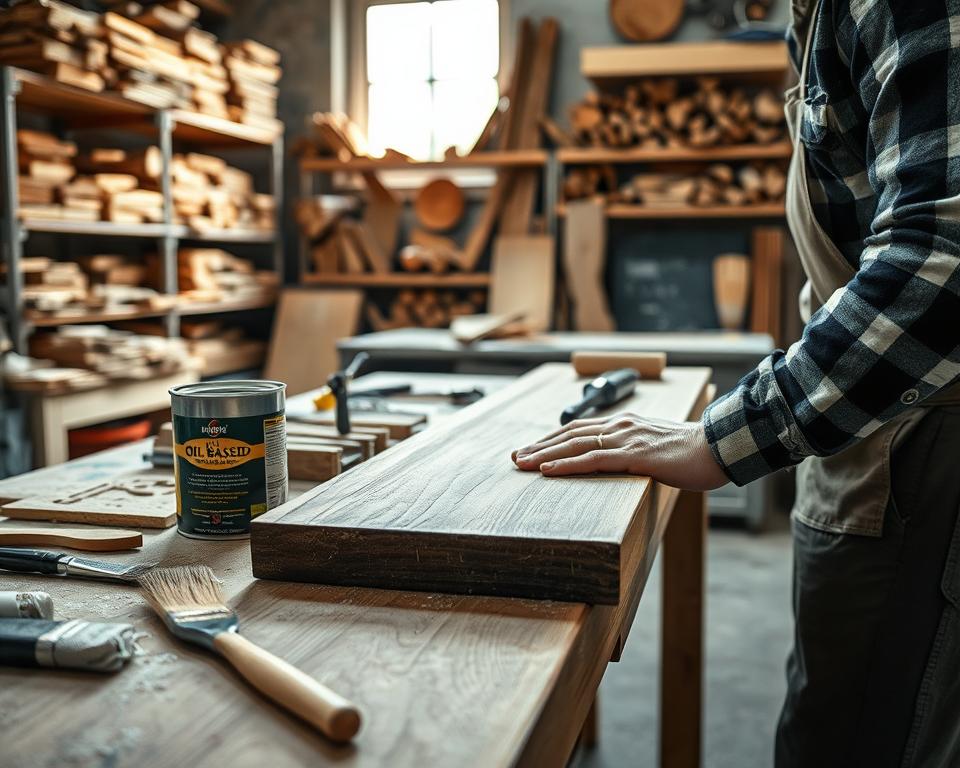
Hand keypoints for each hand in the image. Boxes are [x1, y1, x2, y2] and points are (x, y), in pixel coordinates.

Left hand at [511, 413, 728, 490]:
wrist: (719, 448)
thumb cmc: (693, 454)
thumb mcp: (657, 450)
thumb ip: (636, 454)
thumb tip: (624, 465)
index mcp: (625, 424)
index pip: (579, 429)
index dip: (553, 439)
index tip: (532, 449)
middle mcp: (620, 426)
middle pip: (570, 434)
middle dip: (540, 446)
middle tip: (516, 457)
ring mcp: (626, 439)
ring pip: (575, 445)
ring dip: (544, 455)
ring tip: (522, 464)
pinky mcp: (634, 455)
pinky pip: (593, 460)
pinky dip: (566, 464)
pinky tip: (548, 470)